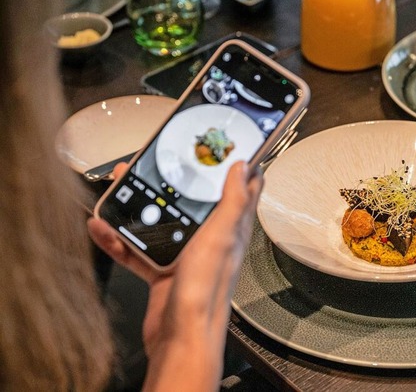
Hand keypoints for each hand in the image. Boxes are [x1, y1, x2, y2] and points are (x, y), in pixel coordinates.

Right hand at [88, 161, 262, 388]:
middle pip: (193, 200)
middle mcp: (211, 239)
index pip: (242, 190)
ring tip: (120, 187)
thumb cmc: (206, 291)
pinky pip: (140, 248)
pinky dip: (121, 238)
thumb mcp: (221, 237)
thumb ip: (232, 202)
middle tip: (154, 160)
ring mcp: (186, 254)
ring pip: (162, 220)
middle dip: (174, 179)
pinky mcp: (164, 270)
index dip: (237, 165)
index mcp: (231, 229)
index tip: (223, 146)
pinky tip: (104, 228)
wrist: (180, 337)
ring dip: (141, 205)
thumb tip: (243, 168)